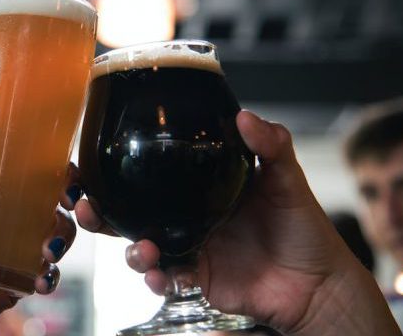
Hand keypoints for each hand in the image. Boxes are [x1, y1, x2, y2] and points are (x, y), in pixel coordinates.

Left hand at [0, 106, 76, 335]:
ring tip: (48, 248)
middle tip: (68, 205)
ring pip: (54, 238)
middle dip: (69, 203)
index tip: (65, 166)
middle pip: (50, 203)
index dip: (51, 166)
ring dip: (62, 238)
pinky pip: (44, 277)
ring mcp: (8, 253)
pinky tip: (40, 278)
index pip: (24, 171)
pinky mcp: (11, 284)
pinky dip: (51, 276)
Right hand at [74, 110, 399, 335]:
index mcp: (200, 187)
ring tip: (141, 250)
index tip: (89, 163)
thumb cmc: (304, 229)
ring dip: (129, 249)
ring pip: (140, 245)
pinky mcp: (196, 277)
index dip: (117, 170)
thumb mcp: (287, 179)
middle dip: (100, 212)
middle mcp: (188, 215)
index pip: (150, 174)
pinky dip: (156, 278)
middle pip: (131, 211)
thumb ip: (270, 145)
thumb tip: (245, 117)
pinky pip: (164, 277)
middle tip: (85, 207)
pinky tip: (160, 275)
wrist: (318, 285)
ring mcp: (190, 246)